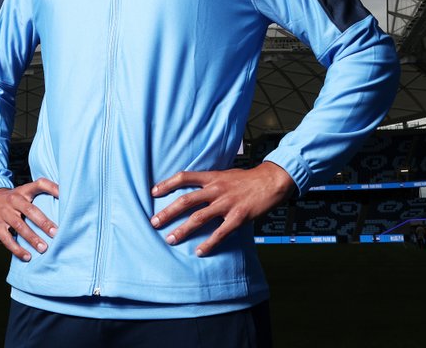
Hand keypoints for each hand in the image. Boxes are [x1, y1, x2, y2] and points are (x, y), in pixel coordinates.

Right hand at [0, 178, 58, 261]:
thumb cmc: (11, 199)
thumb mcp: (23, 192)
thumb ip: (39, 197)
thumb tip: (64, 208)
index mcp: (23, 191)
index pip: (40, 184)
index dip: (53, 188)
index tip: (64, 194)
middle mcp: (14, 200)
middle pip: (30, 210)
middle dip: (44, 223)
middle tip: (55, 233)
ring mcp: (4, 212)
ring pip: (20, 226)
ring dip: (32, 238)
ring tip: (44, 248)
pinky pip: (7, 239)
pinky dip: (17, 249)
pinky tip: (27, 256)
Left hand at [150, 162, 295, 256]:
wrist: (272, 181)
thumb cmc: (248, 179)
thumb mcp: (226, 174)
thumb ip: (210, 181)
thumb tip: (194, 188)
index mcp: (212, 177)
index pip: (184, 177)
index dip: (167, 184)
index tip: (153, 192)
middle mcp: (216, 189)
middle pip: (186, 200)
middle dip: (168, 212)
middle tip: (154, 222)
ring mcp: (227, 203)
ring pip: (199, 218)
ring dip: (183, 230)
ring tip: (170, 239)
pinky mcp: (238, 217)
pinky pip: (220, 233)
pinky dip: (209, 243)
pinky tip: (199, 251)